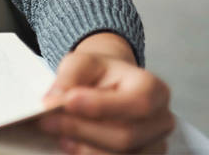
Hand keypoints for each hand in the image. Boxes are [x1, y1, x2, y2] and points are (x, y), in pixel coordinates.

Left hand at [38, 33, 174, 153]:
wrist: (110, 85)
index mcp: (154, 89)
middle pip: (126, 136)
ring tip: (55, 133)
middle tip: (47, 122)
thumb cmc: (99, 73)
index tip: (67, 102)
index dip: (102, 106)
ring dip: (82, 148)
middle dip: (82, 130)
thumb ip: (69, 78)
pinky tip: (68, 145)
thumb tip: (53, 101)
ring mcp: (154, 146)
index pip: (137, 103)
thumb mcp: (82, 62)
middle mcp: (161, 121)